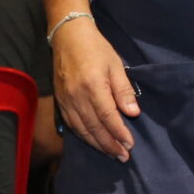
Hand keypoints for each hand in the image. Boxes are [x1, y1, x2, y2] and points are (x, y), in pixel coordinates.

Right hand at [52, 16, 138, 160]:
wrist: (68, 37)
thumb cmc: (96, 49)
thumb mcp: (115, 65)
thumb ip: (123, 90)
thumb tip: (132, 113)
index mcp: (93, 86)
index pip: (108, 117)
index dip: (119, 133)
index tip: (130, 145)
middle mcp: (77, 97)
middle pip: (94, 128)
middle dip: (110, 145)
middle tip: (123, 156)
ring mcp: (66, 101)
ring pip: (82, 130)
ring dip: (97, 144)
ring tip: (111, 153)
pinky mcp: (60, 102)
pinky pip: (72, 125)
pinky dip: (84, 136)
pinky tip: (93, 141)